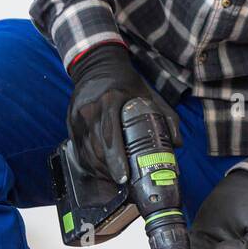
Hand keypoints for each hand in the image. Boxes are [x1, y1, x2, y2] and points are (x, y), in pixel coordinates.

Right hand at [66, 42, 180, 183]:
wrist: (97, 65)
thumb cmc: (127, 83)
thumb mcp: (149, 95)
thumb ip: (166, 117)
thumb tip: (177, 143)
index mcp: (111, 101)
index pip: (112, 137)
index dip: (117, 161)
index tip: (125, 177)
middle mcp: (90, 110)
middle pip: (98, 149)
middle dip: (110, 170)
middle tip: (125, 182)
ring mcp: (77, 117)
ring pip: (86, 152)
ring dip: (100, 170)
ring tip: (116, 178)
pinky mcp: (70, 122)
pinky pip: (79, 149)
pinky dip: (90, 163)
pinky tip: (102, 170)